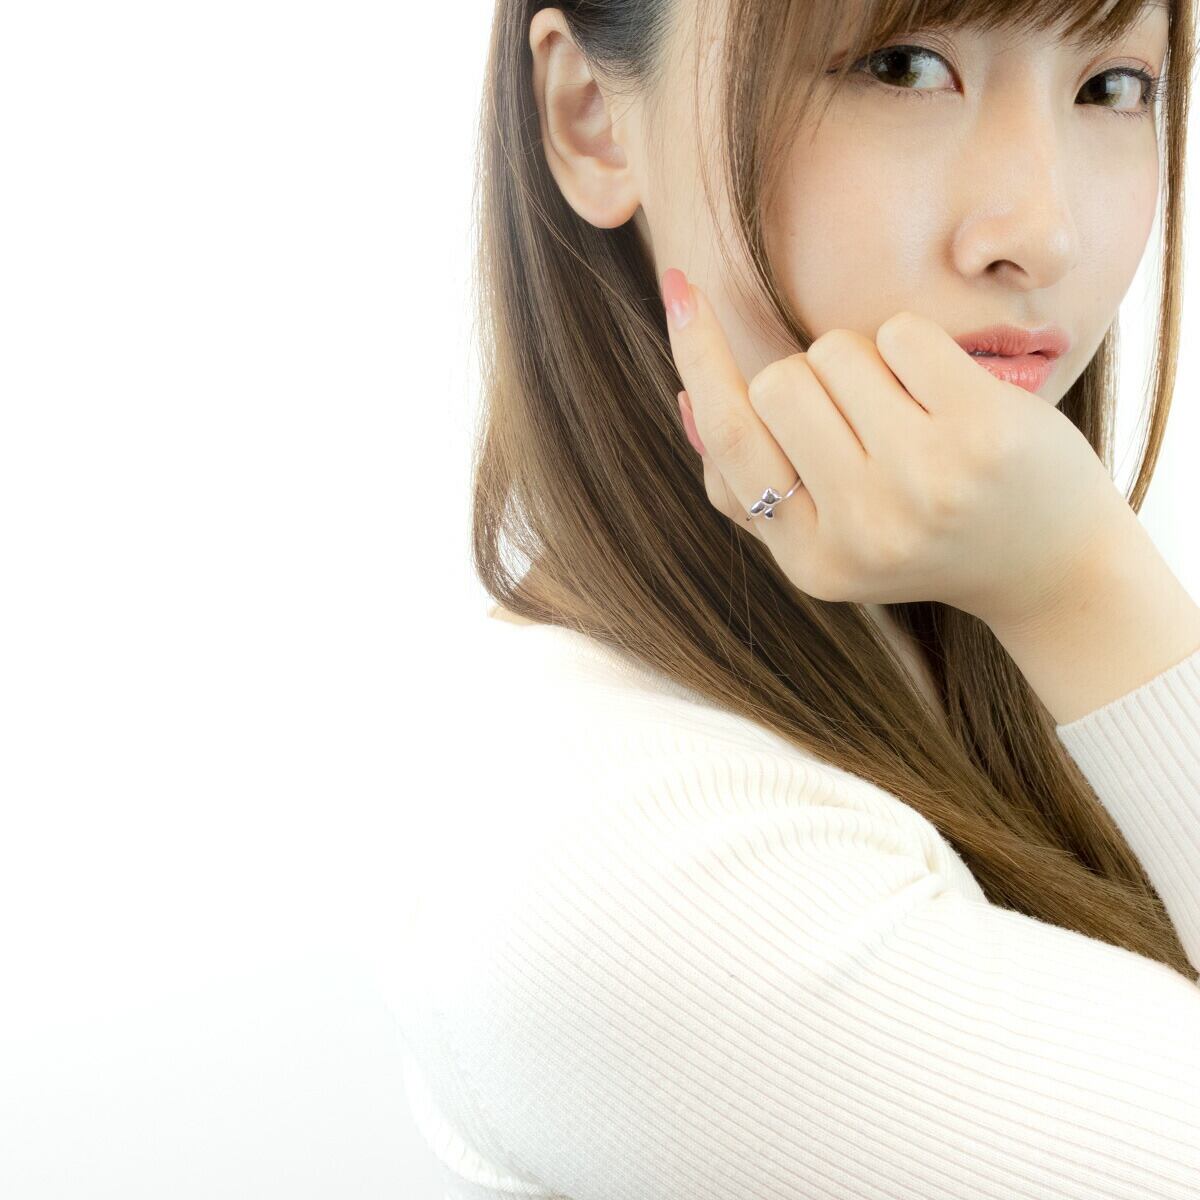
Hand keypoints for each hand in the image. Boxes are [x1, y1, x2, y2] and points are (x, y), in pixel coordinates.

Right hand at [661, 267, 1132, 632]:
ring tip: (905, 413)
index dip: (698, 356)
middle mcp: (865, 530)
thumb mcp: (826, 539)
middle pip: (777, 384)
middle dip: (806, 379)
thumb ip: (750, 489)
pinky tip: (943, 395)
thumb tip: (687, 399)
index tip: (680, 289)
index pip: (731, 441)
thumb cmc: (920, 537)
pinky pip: (901, 333)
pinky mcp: (983, 430)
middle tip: (857, 420)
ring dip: (861, 363)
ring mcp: (927, 480)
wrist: (1048, 565)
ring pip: (835, 351)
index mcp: (812, 561)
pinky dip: (912, 348)